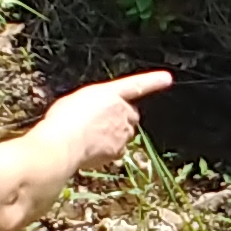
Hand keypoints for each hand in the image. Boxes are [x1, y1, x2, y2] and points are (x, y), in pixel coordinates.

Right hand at [35, 70, 173, 172]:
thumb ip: (94, 105)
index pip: (136, 85)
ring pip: (125, 134)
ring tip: (89, 137)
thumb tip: (96, 118)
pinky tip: (90, 150)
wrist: (62, 143)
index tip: (168, 78)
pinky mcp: (119, 149)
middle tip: (99, 124)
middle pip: (130, 115)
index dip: (153, 81)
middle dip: (121, 119)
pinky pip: (117, 150)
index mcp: (109, 93)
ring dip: (114, 135)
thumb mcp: (76, 102)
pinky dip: (108, 151)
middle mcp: (121, 110)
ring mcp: (122, 131)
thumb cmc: (62, 120)